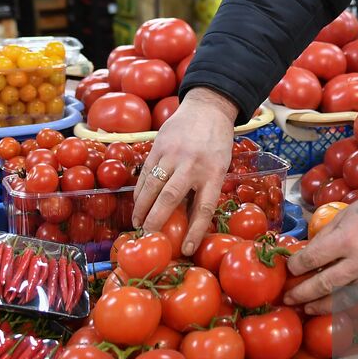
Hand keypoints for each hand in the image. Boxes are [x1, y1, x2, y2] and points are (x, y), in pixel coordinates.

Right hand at [133, 87, 237, 254]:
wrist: (207, 109)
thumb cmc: (216, 144)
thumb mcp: (219, 167)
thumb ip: (204, 189)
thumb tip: (188, 222)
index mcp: (214, 173)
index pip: (204, 208)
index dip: (195, 231)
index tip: (186, 249)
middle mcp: (192, 164)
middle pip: (171, 198)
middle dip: (157, 221)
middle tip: (149, 237)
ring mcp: (173, 154)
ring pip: (153, 186)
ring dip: (142, 208)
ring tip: (138, 224)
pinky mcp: (159, 146)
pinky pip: (146, 173)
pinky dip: (140, 190)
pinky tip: (138, 203)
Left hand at [284, 181, 357, 314]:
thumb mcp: (345, 213)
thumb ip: (325, 235)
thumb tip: (307, 252)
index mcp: (345, 239)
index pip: (311, 259)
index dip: (296, 267)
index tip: (290, 269)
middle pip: (322, 284)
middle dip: (301, 293)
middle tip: (288, 298)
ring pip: (340, 299)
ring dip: (320, 306)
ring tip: (306, 308)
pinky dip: (342, 304)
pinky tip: (331, 304)